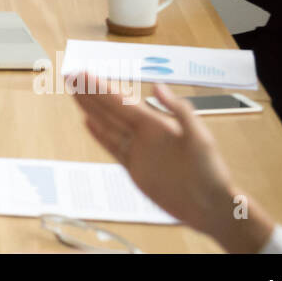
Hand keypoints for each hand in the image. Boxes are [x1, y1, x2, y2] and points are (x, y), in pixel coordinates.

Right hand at [73, 79, 274, 252]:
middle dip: (90, 93)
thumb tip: (157, 86)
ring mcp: (137, 150)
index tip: (82, 75)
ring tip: (74, 94)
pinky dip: (99, 134)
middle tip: (71, 76)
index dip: (100, 88)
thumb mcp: (199, 137)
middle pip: (110, 109)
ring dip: (91, 109)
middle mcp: (143, 133)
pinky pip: (113, 146)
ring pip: (108, 125)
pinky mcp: (134, 167)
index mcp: (156, 124)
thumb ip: (179, 110)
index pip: (121, 102)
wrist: (209, 206)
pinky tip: (88, 122)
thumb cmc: (210, 171)